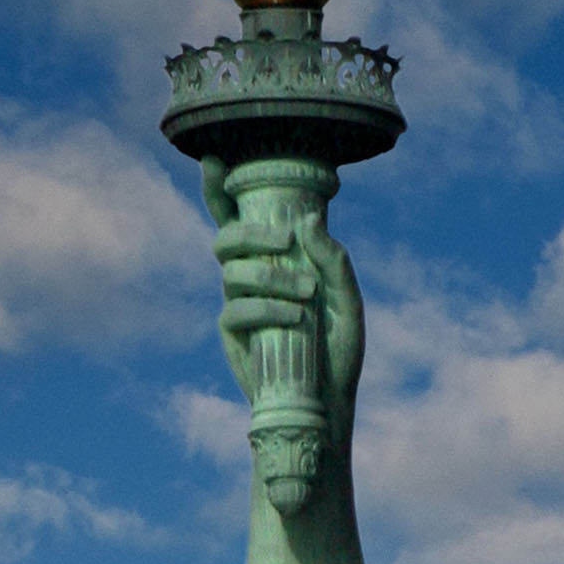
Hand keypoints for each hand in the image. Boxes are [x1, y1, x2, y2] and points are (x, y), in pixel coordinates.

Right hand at [203, 157, 364, 429]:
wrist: (329, 403)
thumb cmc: (338, 350)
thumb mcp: (348, 304)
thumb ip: (334, 263)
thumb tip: (308, 220)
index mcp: (276, 262)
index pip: (240, 219)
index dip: (220, 190)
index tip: (215, 161)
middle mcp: (250, 278)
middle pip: (226, 237)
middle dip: (250, 232)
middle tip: (283, 240)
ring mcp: (237, 304)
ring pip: (233, 271)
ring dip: (270, 277)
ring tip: (306, 296)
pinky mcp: (232, 334)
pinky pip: (236, 310)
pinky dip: (267, 309)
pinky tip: (296, 319)